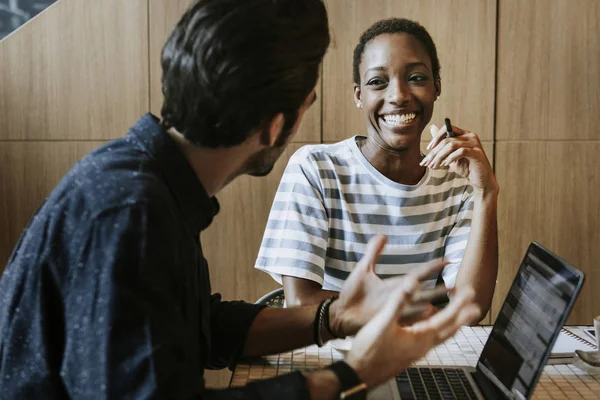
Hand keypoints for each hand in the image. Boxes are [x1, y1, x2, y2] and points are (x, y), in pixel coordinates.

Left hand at [328, 235, 450, 337]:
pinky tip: (428, 314)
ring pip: (419, 307)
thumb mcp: (363, 269)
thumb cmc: (352, 294)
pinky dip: (417, 317)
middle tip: (459, 287)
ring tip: (449, 302)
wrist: (340, 314)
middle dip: (441, 290)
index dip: (432, 267)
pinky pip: (406, 320)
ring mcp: (394, 309)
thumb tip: (383, 235)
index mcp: (396, 284)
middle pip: (425, 292)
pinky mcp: (387, 320)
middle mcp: (399, 297)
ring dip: (433, 304)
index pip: (419, 274)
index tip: (448, 259)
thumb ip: (373, 252)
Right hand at [346, 285, 477, 388]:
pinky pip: (430, 340)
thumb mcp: (383, 321)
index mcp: (421, 337)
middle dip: (462, 316)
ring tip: (460, 316)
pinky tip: (430, 326)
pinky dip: (437, 330)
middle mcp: (423, 346)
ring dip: (452, 324)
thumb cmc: (370, 350)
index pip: (446, 318)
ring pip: (441, 336)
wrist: (359, 373)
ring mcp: (417, 351)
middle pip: (449, 329)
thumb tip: (412, 282)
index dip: (459, 304)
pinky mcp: (409, 354)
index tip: (470, 292)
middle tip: (476, 306)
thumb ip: (399, 301)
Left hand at [421, 123, 497, 193]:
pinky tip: (445, 165)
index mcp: (464, 134)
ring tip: (434, 165)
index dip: (436, 137)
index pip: (447, 128)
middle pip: (447, 139)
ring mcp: (474, 144)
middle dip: (434, 152)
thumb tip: (432, 127)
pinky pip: (460, 152)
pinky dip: (450, 158)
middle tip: (426, 163)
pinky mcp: (477, 153)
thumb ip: (442, 144)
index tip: (428, 148)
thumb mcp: (450, 155)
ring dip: (440, 156)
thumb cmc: (466, 168)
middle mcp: (470, 136)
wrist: (481, 181)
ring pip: (451, 145)